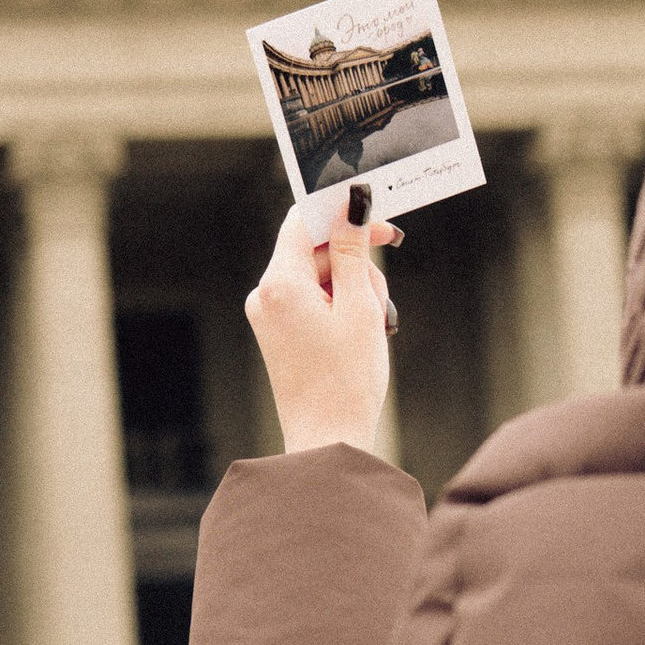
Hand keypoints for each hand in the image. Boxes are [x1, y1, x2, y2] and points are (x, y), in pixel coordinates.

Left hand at [246, 187, 402, 456]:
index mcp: (280, 283)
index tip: (373, 212)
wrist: (328, 440)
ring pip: (318, 275)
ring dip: (351, 288)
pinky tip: (360, 332)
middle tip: (379, 294)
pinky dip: (339, 305)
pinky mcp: (278, 331)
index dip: (338, 210)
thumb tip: (352, 204)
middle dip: (353, 261)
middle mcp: (265, 294)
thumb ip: (353, 250)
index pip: (302, 220)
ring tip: (372, 325)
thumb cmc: (347, 379)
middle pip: (314, 249)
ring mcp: (269, 314)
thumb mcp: (359, 306)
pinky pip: (312, 299)